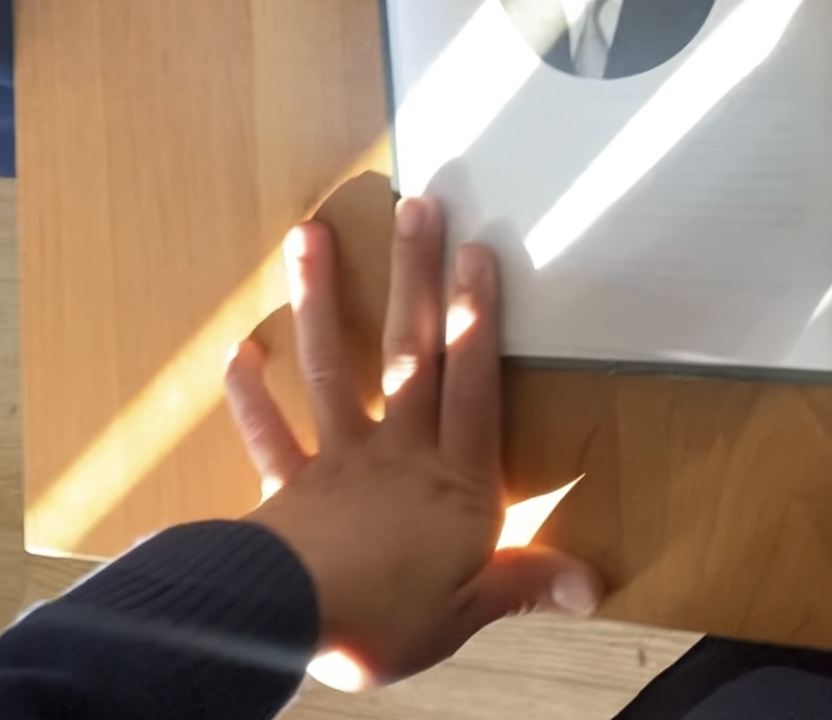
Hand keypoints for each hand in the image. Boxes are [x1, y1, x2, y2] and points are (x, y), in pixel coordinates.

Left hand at [227, 196, 602, 688]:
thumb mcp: (473, 609)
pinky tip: (238, 350)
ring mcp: (338, 459)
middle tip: (416, 207)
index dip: (477, 318)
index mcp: (452, 479)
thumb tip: (594, 586)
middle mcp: (398, 451)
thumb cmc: (392, 617)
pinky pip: (268, 435)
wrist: (297, 624)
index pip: (473, 384)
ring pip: (332, 367)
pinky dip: (250, 396)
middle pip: (409, 351)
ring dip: (318, 299)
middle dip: (415, 277)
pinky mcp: (289, 483)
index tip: (477, 251)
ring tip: (307, 235)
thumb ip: (526, 582)